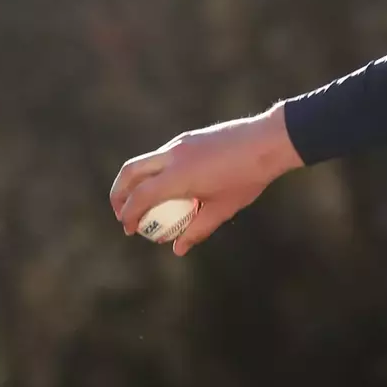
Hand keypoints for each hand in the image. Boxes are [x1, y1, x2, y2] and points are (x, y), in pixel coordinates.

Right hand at [109, 106, 302, 255]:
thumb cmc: (248, 178)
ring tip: (142, 202)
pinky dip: (154, 172)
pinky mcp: (188, 137)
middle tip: (121, 213)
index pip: (140, 196)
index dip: (129, 215)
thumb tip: (177, 249)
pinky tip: (167, 187)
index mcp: (178, 176)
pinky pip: (161, 156)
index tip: (129, 230)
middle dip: (119, 194)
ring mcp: (179, 143)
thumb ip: (197, 229)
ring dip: (136, 182)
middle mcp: (173, 155)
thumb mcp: (222, 209)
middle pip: (130, 172)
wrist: (267, 141)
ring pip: (145, 161)